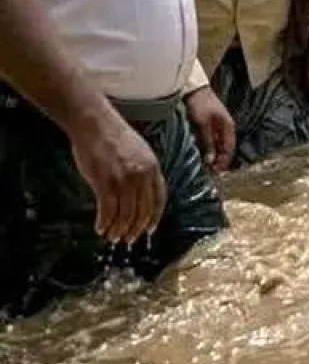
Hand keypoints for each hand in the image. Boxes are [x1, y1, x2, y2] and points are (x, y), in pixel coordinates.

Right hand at [69, 112, 166, 242]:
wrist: (95, 123)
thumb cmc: (114, 137)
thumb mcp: (139, 153)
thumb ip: (143, 172)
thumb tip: (140, 196)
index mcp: (153, 167)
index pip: (159, 199)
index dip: (154, 217)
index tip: (150, 230)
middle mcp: (142, 175)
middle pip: (143, 210)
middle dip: (135, 228)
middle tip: (128, 239)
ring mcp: (123, 179)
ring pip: (125, 214)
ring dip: (118, 229)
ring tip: (112, 236)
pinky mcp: (104, 181)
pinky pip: (107, 210)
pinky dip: (104, 222)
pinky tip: (100, 228)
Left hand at [185, 86, 235, 172]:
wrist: (192, 88)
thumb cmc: (200, 104)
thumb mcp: (203, 124)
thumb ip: (207, 143)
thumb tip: (210, 161)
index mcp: (228, 127)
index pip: (229, 150)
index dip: (223, 162)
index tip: (214, 173)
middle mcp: (224, 128)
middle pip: (223, 149)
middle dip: (217, 161)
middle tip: (208, 172)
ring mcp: (216, 127)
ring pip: (216, 146)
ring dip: (211, 156)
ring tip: (202, 165)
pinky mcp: (207, 126)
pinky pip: (209, 141)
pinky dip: (206, 149)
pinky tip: (199, 154)